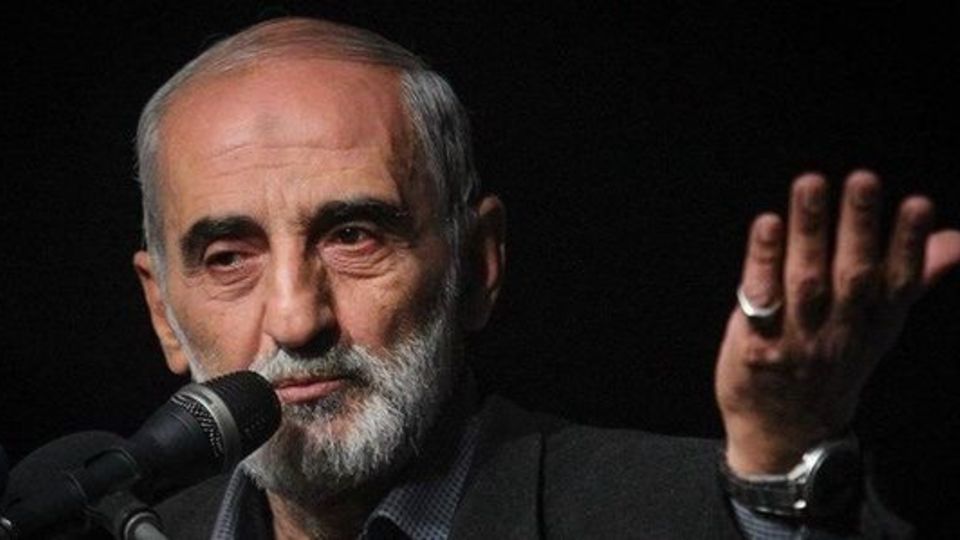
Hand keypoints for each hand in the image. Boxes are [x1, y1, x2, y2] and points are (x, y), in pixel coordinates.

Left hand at [716, 170, 959, 473]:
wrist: (786, 432)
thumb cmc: (832, 364)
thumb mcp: (880, 330)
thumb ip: (913, 279)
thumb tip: (956, 240)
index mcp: (875, 325)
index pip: (897, 282)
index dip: (908, 245)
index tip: (917, 204)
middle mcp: (839, 330)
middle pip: (852, 275)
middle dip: (858, 226)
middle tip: (862, 179)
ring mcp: (796, 337)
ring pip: (804, 278)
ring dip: (809, 230)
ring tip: (811, 184)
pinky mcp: (754, 341)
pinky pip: (759, 298)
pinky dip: (762, 260)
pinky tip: (766, 224)